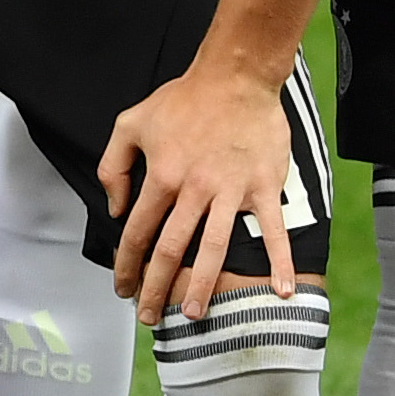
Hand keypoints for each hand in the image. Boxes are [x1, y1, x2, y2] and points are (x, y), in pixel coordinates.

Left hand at [95, 57, 304, 321]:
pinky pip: (273, 231)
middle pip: (170, 249)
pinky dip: (279, 262)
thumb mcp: (130, 123)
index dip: (127, 265)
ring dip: (204, 285)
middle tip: (150, 317)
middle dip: (157, 288)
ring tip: (195, 315)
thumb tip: (115, 208)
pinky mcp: (263, 188)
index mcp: (161, 177)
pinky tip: (281, 291)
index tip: (122, 287)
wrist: (235, 78)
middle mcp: (194, 190)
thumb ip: (113, 166)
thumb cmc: (183, 100)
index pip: (137, 232)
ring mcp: (231, 192)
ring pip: (213, 248)